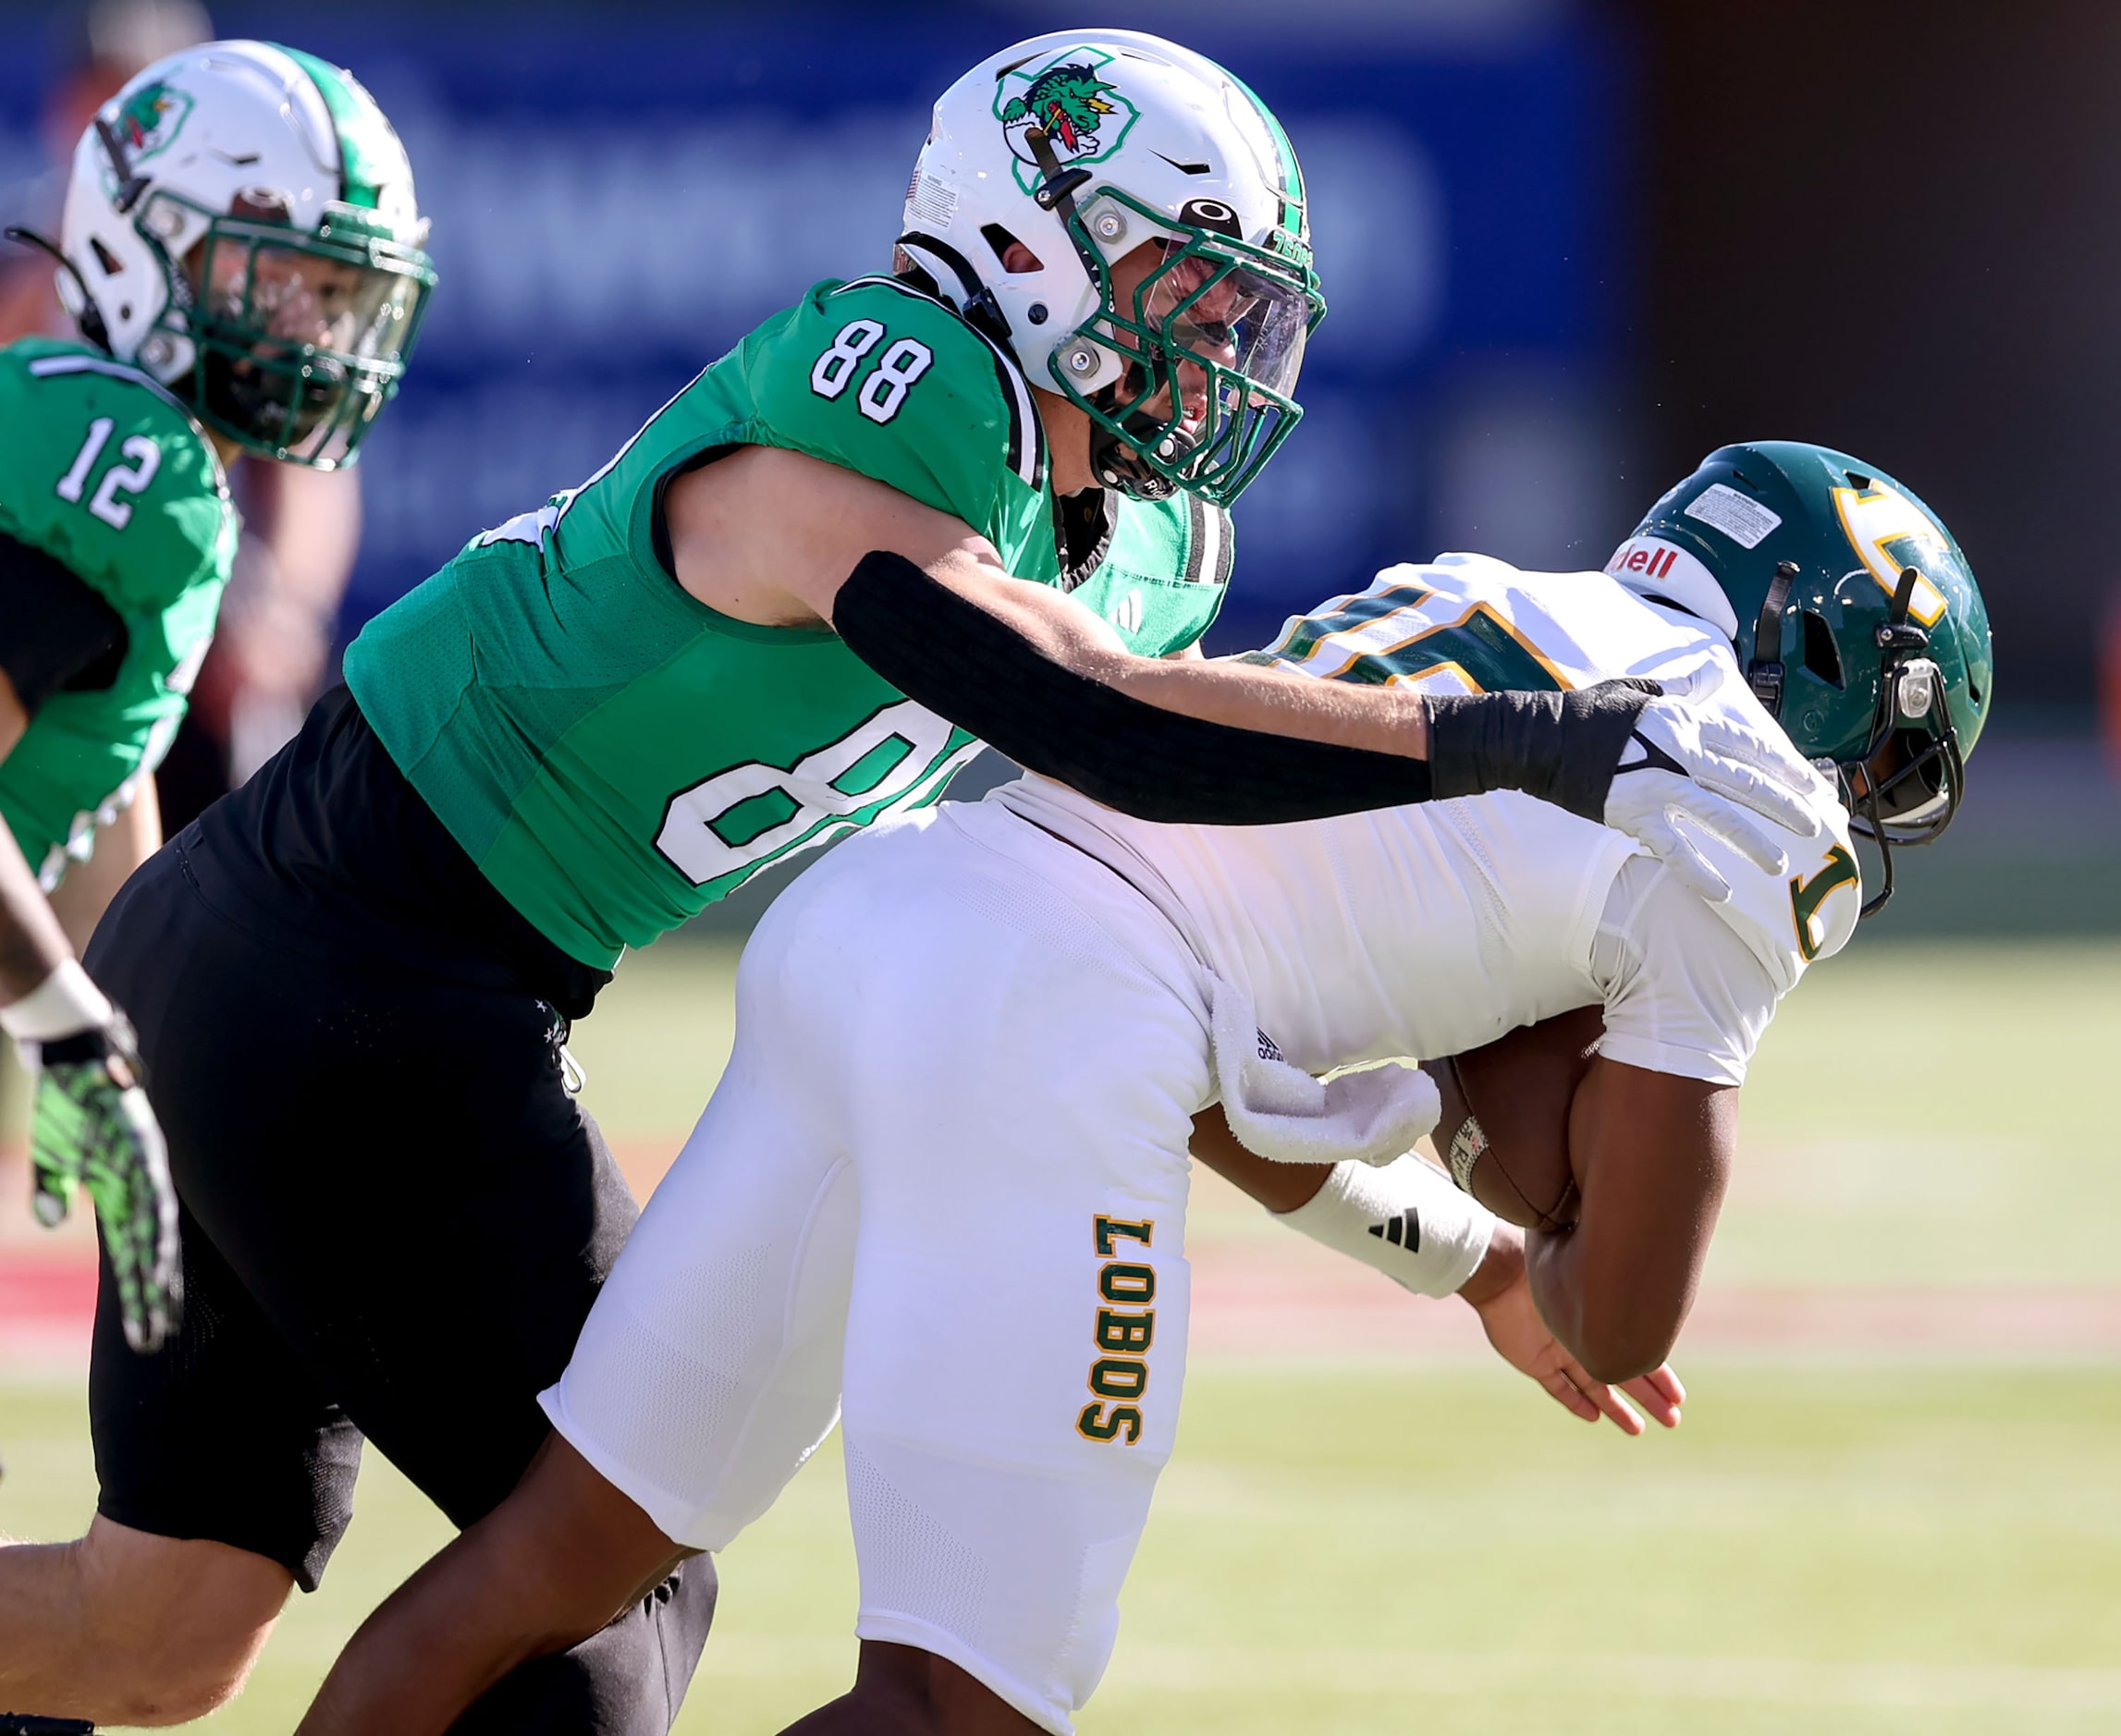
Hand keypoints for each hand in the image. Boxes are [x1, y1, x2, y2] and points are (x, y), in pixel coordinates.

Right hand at [29, 1018, 181, 1353]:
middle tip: (160, 1335)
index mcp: (117, 1196)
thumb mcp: (52, 1164)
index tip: (143, 1331)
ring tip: (164, 1301)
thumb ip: (51, 1196)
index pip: (130, 1256)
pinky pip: (154, 1190)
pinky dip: (157, 1221)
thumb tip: (53, 1221)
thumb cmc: (65, 1112)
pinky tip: (160, 1248)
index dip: (136, 1294)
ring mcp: (143, 1169)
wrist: (72, 1062)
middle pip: (150, 1251)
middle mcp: (138, 1187)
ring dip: (161, 1265)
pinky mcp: (144, 1148)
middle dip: (153, 1294)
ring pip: (159, 1228)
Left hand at [1467, 1253, 1681, 1434]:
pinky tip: (1594, 1417)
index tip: (1679, 1396)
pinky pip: (1558, 1388)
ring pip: (1593, 1387)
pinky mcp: (1534, 1362)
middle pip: (1620, 1376)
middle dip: (1648, 1399)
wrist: (1502, 1272)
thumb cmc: (1544, 1267)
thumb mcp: (1585, 1278)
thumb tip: (1654, 1277)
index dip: (1659, 1376)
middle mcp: (1582, 1338)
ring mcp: (1559, 1351)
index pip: (1636, 1354)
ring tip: (1639, 1430)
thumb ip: (1615, 1290)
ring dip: (1616, 1409)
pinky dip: (1575, 1402)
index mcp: (1600, 1318)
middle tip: (1672, 1420)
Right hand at [1607, 671, 1825, 903]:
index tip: (1812, 784)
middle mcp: (1682, 755)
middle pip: (1746, 783)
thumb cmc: (1590, 713)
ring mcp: (1661, 787)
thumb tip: (1714, 674)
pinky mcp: (1636, 816)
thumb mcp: (1641, 689)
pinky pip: (1674, 848)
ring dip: (1753, 842)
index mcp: (1687, 724)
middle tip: (1815, 825)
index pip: (1748, 747)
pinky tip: (1722, 891)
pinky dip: (1698, 871)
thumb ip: (1684, 688)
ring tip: (1779, 864)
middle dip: (1785, 805)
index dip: (1784, 766)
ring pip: (1720, 816)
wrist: (1541, 738)